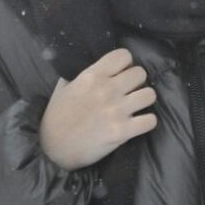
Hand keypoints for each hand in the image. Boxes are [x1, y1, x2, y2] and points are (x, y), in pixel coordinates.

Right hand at [39, 48, 157, 170]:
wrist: (53, 149)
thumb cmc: (56, 117)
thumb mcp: (62, 88)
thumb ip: (79, 74)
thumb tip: (94, 66)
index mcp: (92, 76)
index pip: (123, 55)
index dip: (126, 63)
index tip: (121, 73)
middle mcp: (107, 90)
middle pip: (141, 73)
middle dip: (136, 82)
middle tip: (128, 92)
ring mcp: (117, 111)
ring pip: (150, 95)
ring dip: (144, 100)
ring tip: (135, 106)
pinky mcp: (123, 132)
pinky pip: (150, 120)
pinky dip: (147, 122)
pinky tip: (138, 123)